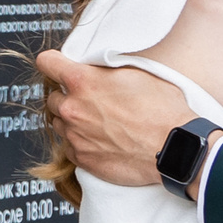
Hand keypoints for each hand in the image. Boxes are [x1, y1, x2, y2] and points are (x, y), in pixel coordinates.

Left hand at [37, 51, 193, 187]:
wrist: (174, 148)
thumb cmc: (162, 110)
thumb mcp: (137, 73)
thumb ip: (107, 71)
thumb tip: (98, 70)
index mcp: (83, 82)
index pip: (47, 62)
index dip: (53, 62)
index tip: (57, 66)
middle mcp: (73, 108)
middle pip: (53, 98)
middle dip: (68, 97)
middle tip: (90, 100)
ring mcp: (75, 136)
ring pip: (59, 123)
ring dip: (72, 121)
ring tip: (97, 122)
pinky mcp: (82, 159)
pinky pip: (69, 147)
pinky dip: (80, 143)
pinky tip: (100, 141)